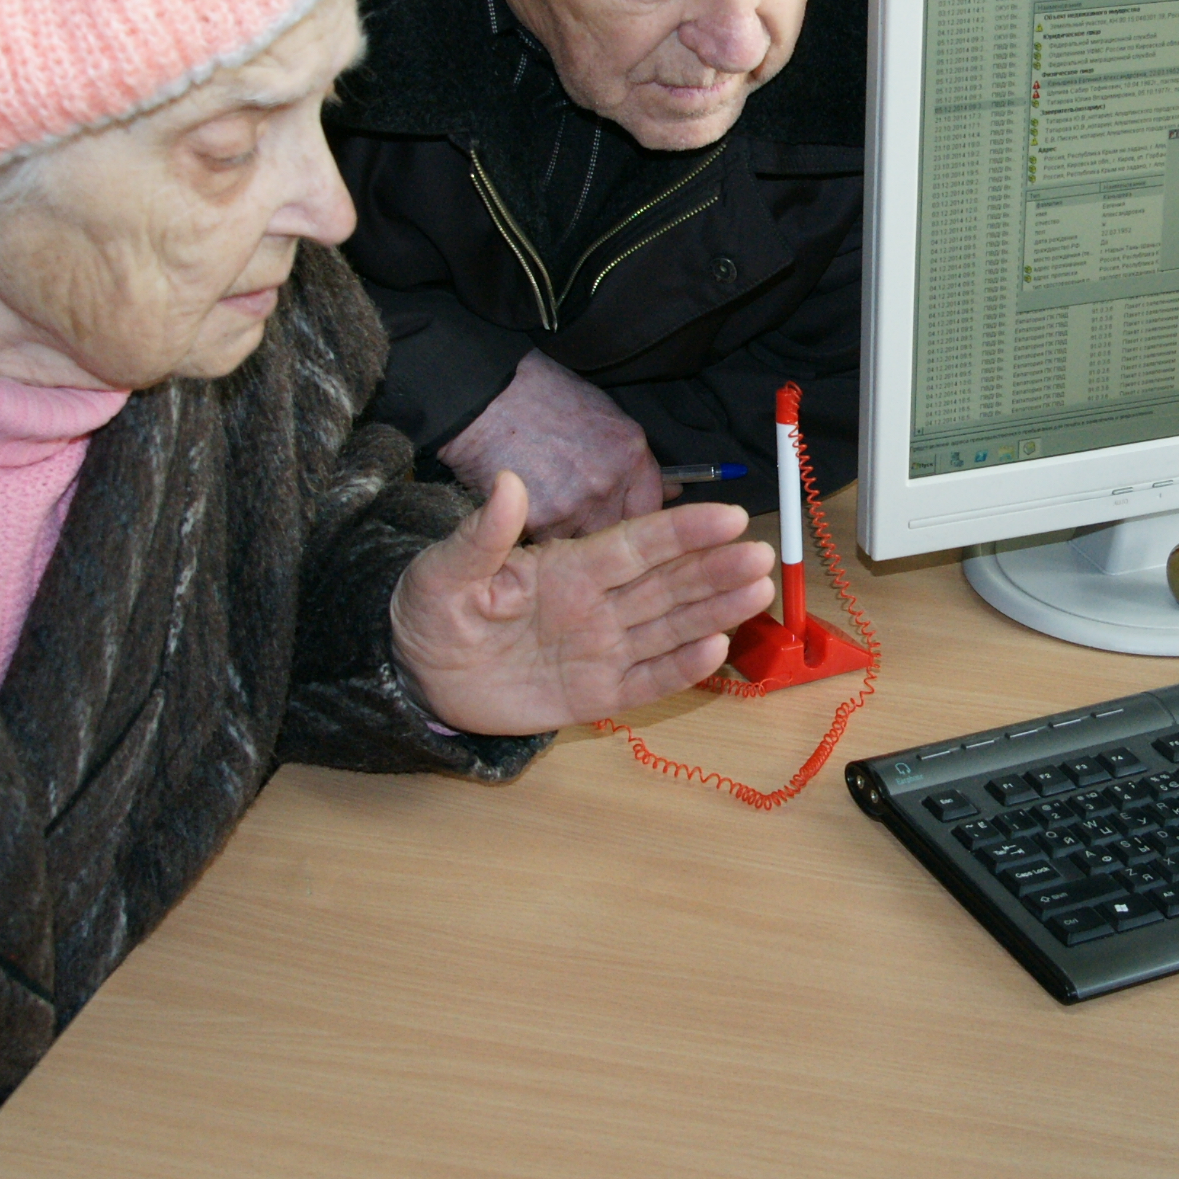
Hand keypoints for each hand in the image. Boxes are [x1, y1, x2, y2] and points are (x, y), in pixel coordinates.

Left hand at [389, 471, 774, 732]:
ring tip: (758, 592)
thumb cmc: (432, 610)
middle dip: (715, 569)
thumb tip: (509, 484)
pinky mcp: (595, 694)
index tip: (728, 517)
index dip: (682, 531)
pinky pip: (646, 680)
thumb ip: (483, 534)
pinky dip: (681, 669)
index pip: (636, 544)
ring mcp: (599, 649)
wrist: (416, 674)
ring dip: (713, 611)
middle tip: (761, 555)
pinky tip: (717, 650)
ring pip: (668, 627)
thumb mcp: (445, 569)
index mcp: (568, 567)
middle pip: (667, 584)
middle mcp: (596, 604)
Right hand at [438, 350, 666, 539]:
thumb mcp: (601, 413)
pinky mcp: (538, 521)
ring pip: (582, 544)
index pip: (654, 509)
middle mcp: (609, 483)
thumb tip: (673, 490)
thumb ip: (635, 459)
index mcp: (630, 453)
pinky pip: (545, 543)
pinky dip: (536, 534)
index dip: (640, 521)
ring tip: (548, 507)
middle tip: (579, 515)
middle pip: (619, 532)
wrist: (484, 397)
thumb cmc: (539, 396)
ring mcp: (574, 505)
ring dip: (569, 536)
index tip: (628, 526)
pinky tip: (525, 510)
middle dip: (603, 531)